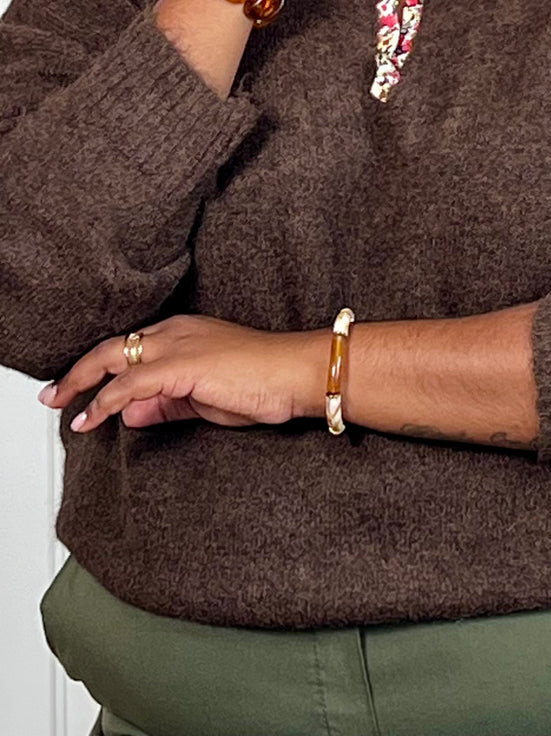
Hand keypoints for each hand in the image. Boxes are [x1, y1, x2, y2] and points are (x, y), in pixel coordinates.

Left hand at [36, 314, 325, 431]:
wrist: (297, 373)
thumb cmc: (264, 382)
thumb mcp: (205, 397)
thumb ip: (167, 403)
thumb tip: (132, 413)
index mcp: (184, 332)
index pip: (131, 347)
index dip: (99, 368)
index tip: (77, 388)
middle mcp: (177, 331)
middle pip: (112, 347)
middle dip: (77, 371)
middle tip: (53, 394)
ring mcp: (179, 345)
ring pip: (114, 358)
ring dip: (81, 384)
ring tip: (62, 407)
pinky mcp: (184, 364)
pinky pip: (131, 383)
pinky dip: (105, 401)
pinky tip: (92, 417)